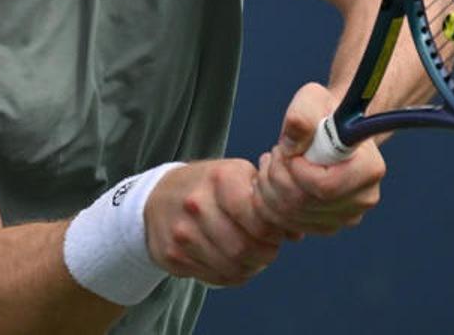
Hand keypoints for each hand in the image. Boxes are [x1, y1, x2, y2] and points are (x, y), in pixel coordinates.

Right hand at [143, 159, 286, 286]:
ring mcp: (182, 232)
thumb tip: (296, 233)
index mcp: (220, 178)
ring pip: (231, 266)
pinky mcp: (172, 256)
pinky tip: (233, 261)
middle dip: (265, 253)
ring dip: (250, 266)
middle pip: (245, 247)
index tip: (275, 232)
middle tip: (268, 248)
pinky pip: (215, 278)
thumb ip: (268, 201)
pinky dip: (231, 275)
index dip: (273, 232)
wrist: (158, 197)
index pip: (257, 218)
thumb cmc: (209, 186)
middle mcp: (197, 204)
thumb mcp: (238, 177)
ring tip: (252, 255)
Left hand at [253, 82, 385, 234]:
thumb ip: (302, 113)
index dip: (295, 169)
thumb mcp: (312, 98)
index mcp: (369, 169)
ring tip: (273, 163)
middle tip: (275, 153)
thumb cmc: (324, 114)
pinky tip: (273, 180)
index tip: (288, 149)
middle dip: (276, 176)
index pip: (324, 186)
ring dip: (269, 188)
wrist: (329, 131)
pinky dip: (269, 203)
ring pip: (290, 217)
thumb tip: (293, 142)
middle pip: (303, 204)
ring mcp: (345, 217)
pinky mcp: (326, 226)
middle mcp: (363, 199)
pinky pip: (286, 225)